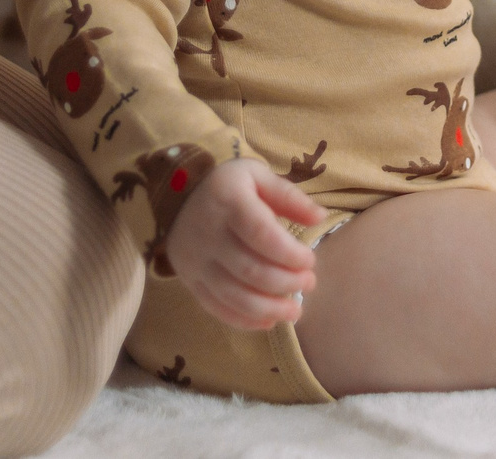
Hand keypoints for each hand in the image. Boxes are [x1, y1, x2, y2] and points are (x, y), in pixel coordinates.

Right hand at [161, 159, 325, 329]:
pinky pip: (216, 308)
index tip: (310, 260)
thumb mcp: (257, 175)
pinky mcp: (190, 281)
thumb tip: (320, 217)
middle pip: (250, 270)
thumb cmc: (228, 186)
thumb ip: (289, 196)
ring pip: (234, 296)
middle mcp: (208, 234)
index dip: (290, 253)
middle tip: (309, 283)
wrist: (176, 197)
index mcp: (228, 202)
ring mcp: (196, 262)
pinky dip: (245, 320)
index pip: (261, 234)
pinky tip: (269, 320)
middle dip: (286, 282)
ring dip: (269, 309)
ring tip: (295, 311)